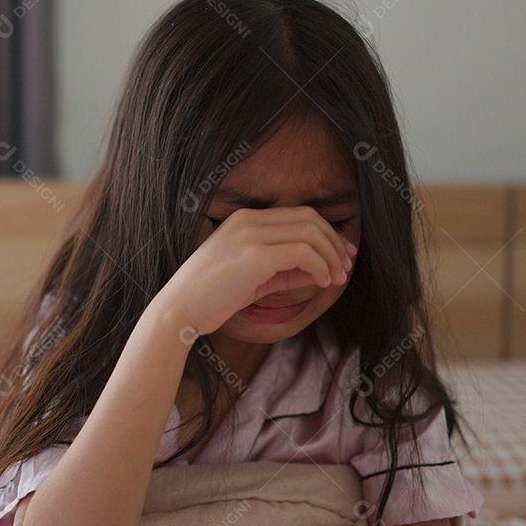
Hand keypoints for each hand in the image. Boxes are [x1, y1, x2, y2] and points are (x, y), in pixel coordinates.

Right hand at [156, 206, 357, 337]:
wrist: (179, 310)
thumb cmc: (212, 298)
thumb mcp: (254, 279)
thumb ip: (286, 271)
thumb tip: (320, 270)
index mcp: (245, 220)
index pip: (299, 215)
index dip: (327, 233)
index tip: (342, 255)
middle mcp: (248, 221)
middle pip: (309, 218)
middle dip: (334, 242)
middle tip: (345, 266)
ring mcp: (250, 235)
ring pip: (310, 232)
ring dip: (331, 256)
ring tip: (336, 278)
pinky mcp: (254, 256)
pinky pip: (302, 252)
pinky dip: (319, 266)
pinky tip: (321, 282)